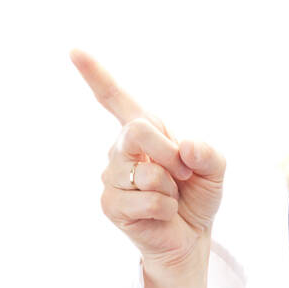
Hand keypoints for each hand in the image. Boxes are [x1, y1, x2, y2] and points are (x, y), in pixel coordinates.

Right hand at [71, 48, 226, 270]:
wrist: (189, 237)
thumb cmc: (196, 196)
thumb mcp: (214, 170)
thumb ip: (208, 153)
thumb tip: (186, 147)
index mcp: (143, 130)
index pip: (114, 98)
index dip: (95, 74)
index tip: (74, 51)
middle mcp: (120, 149)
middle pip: (138, 131)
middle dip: (170, 154)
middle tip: (183, 174)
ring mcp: (111, 177)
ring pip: (148, 172)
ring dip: (171, 188)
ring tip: (168, 196)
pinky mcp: (110, 205)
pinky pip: (148, 200)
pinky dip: (166, 208)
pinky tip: (161, 213)